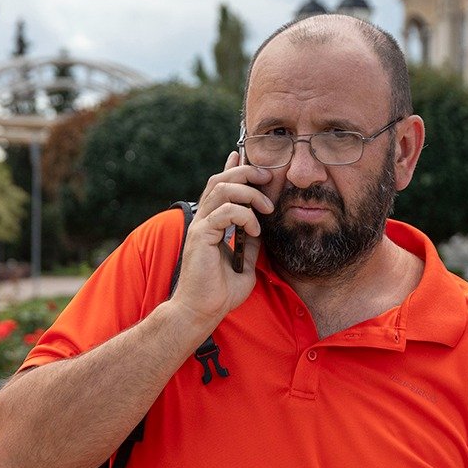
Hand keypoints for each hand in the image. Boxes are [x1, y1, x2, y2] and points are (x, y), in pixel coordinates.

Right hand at [167, 152, 273, 332]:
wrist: (202, 312)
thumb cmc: (219, 293)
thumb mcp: (244, 264)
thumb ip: (250, 244)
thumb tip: (262, 229)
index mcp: (211, 223)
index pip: (219, 186)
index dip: (232, 168)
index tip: (245, 156)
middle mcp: (203, 220)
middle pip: (220, 180)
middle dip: (245, 172)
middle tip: (267, 177)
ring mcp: (200, 226)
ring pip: (221, 189)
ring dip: (248, 193)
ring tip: (266, 208)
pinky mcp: (201, 236)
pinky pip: (224, 212)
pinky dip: (244, 216)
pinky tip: (254, 229)